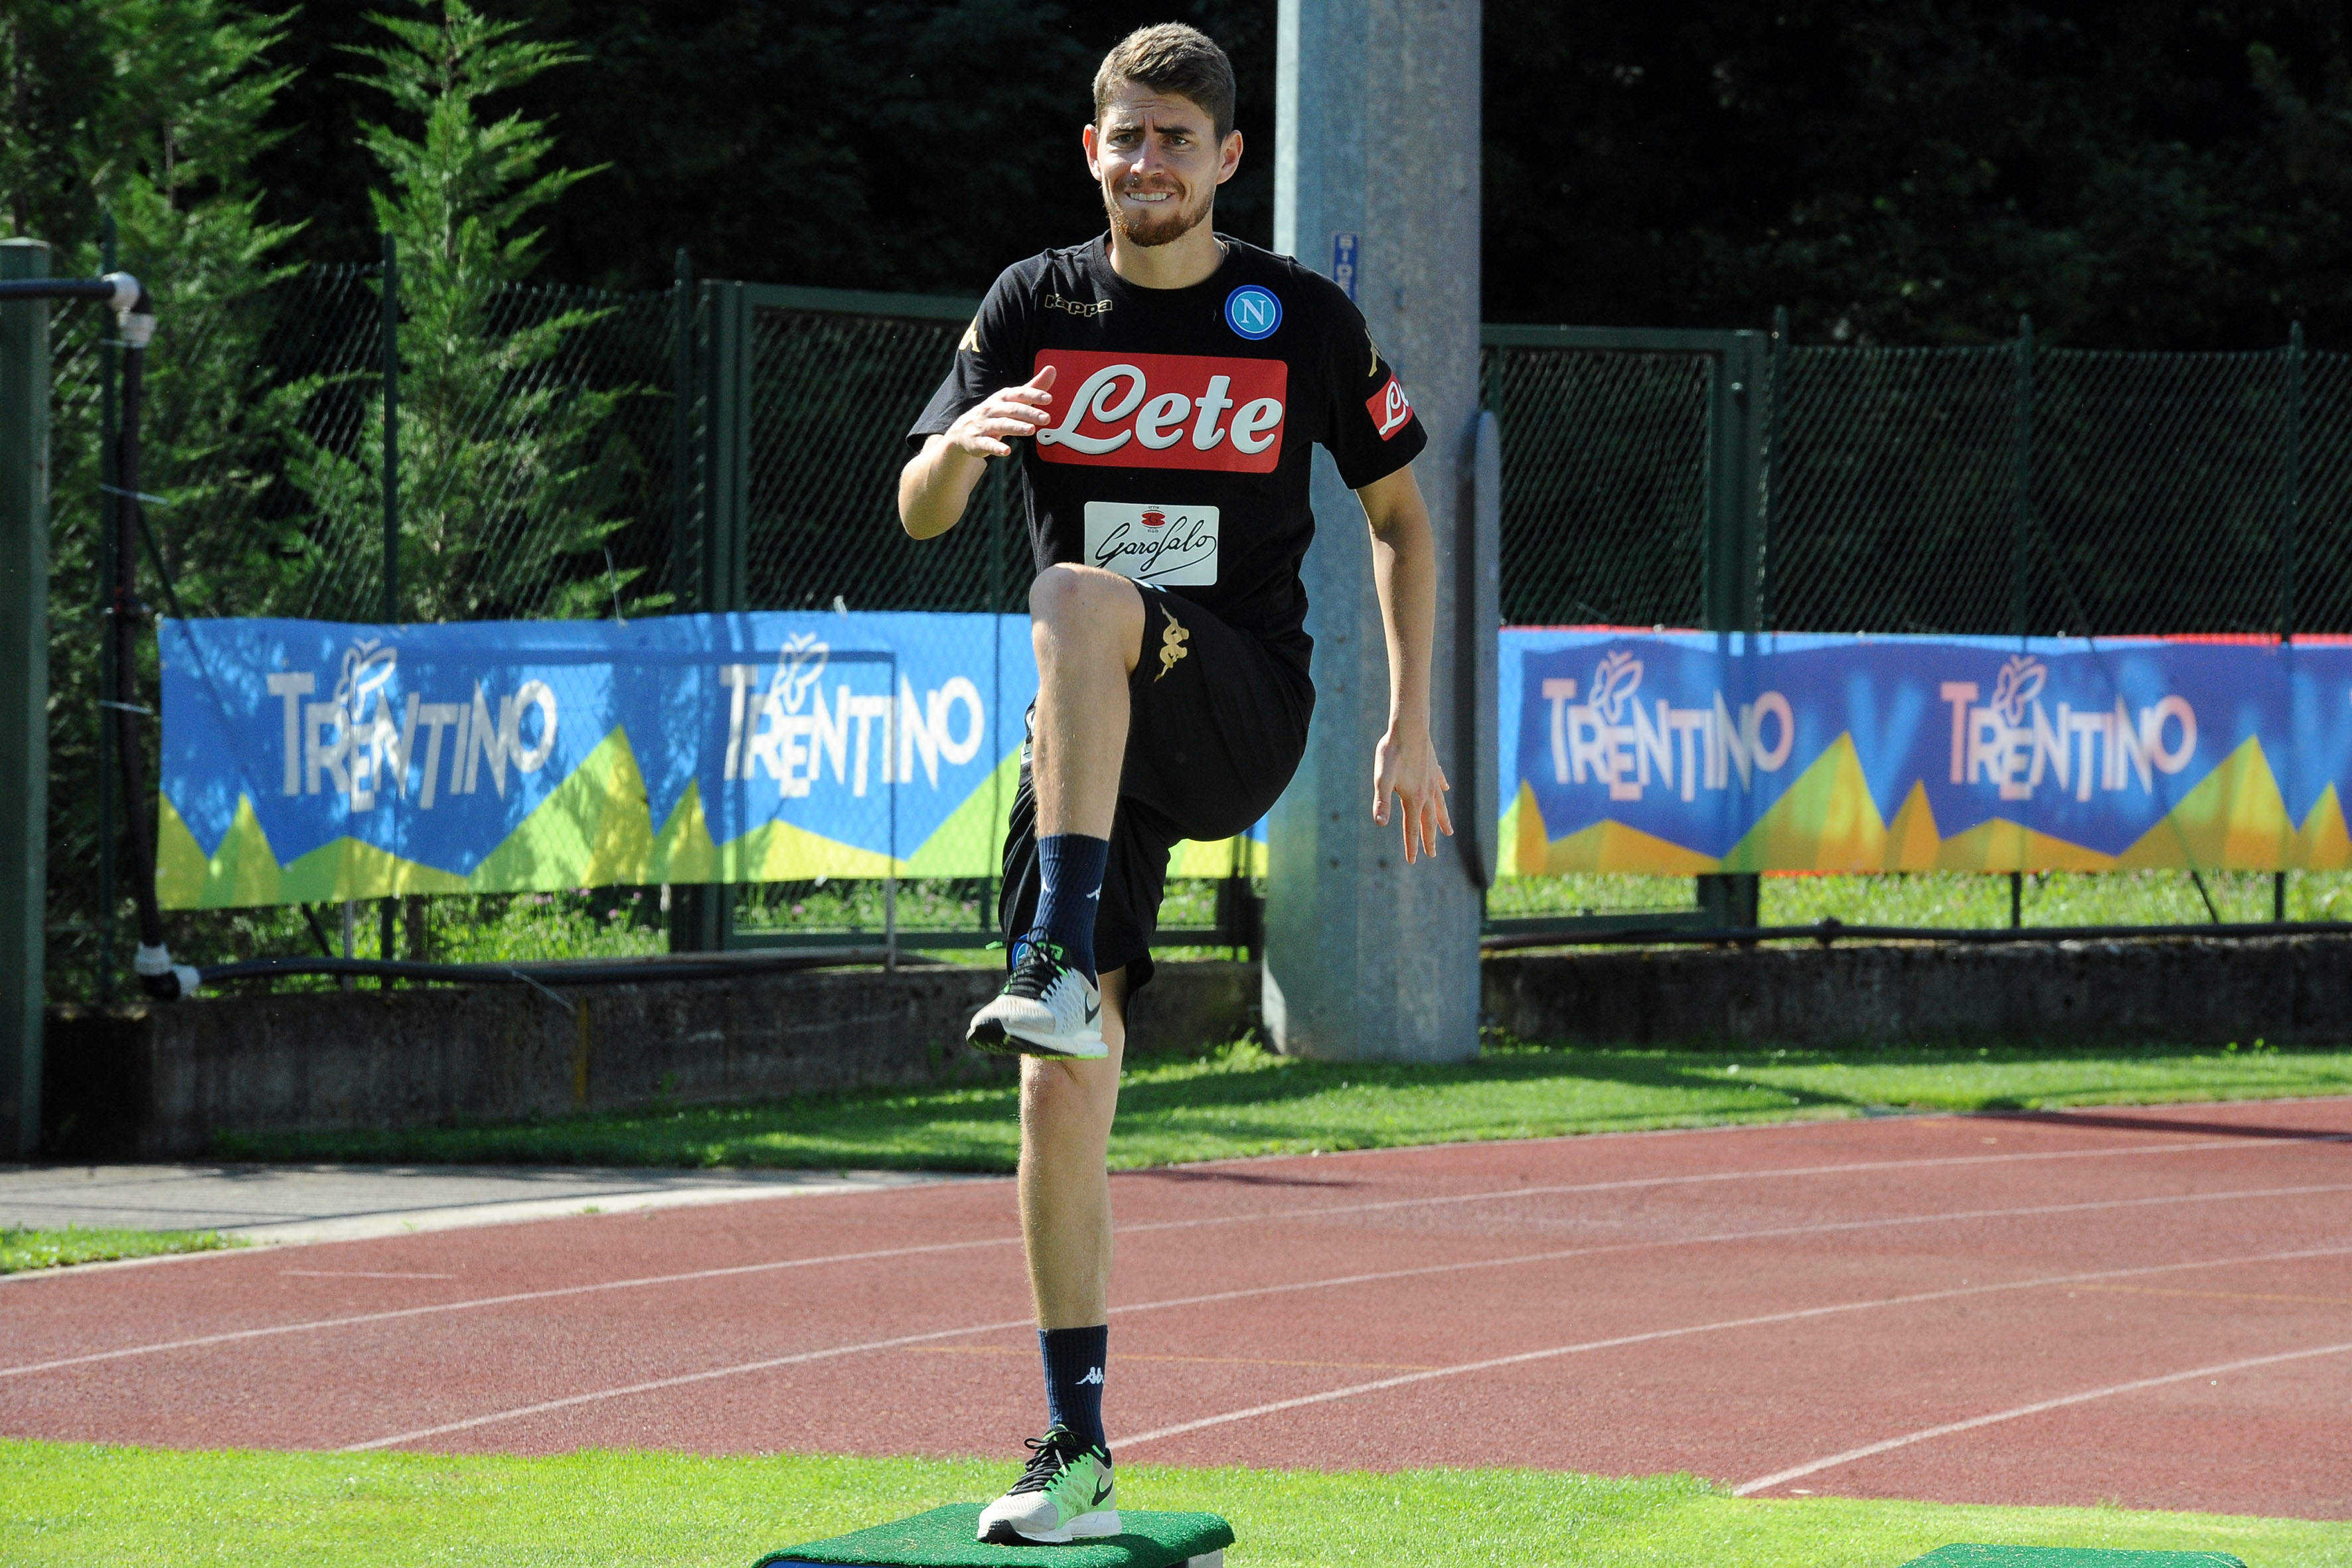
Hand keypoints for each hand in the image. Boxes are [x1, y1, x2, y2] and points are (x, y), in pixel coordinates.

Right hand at [947, 364, 1056, 458]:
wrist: (962, 431)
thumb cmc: (994, 413)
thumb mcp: (1011, 400)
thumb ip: (1032, 388)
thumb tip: (1052, 369)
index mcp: (1001, 398)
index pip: (1019, 394)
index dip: (1033, 395)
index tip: (1048, 399)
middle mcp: (992, 409)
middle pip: (1012, 410)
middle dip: (1029, 413)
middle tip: (1046, 418)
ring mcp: (984, 425)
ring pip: (1001, 425)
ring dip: (1016, 427)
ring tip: (1031, 430)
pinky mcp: (978, 441)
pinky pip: (988, 444)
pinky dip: (996, 447)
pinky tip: (1007, 451)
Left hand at [1372, 722, 1453, 864]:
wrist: (1409, 726)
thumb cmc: (1392, 752)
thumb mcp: (1382, 778)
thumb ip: (1381, 801)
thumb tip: (1380, 823)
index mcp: (1413, 798)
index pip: (1412, 828)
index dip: (1412, 846)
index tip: (1413, 861)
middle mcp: (1427, 793)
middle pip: (1429, 822)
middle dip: (1429, 839)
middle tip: (1432, 854)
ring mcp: (1432, 780)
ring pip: (1439, 806)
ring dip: (1442, 820)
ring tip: (1449, 832)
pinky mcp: (1433, 767)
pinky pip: (1440, 783)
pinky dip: (1443, 790)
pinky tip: (1445, 791)